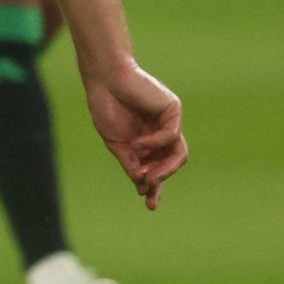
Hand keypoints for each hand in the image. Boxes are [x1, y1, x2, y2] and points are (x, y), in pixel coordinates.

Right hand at [83, 60, 186, 208]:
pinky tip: (138, 144)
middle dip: (161, 178)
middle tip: (147, 187)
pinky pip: (171, 135)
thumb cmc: (106, 107)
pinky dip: (155, 143)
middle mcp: (161, 133)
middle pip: (171, 163)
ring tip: (149, 175)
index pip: (157, 168)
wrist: (104, 79)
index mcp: (147, 141)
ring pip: (179, 153)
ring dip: (165, 168)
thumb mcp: (117, 143)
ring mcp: (169, 121)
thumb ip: (131, 162)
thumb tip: (142, 184)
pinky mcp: (173, 110)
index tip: (149, 204)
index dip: (154, 187)